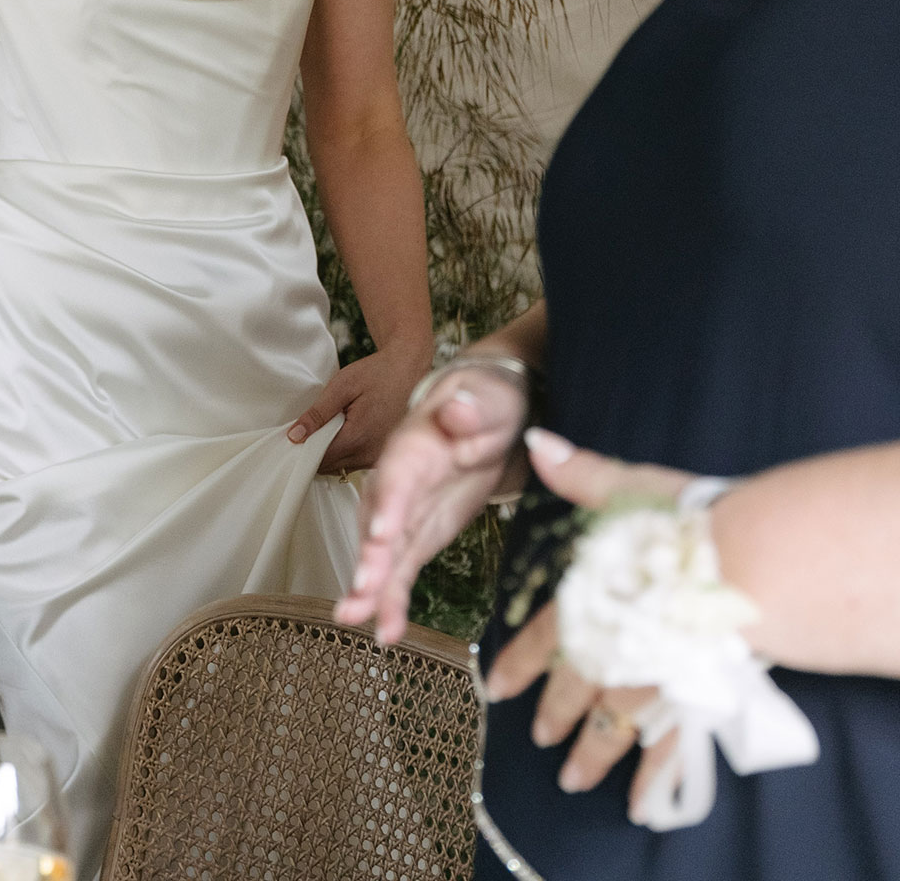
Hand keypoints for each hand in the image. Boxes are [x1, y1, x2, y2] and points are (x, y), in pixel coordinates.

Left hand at [287, 346, 428, 476]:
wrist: (409, 369)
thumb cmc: (378, 373)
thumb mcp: (343, 386)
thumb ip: (318, 413)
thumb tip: (295, 436)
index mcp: (358, 438)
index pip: (319, 459)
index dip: (302, 450)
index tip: (294, 439)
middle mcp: (370, 455)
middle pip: (330, 466)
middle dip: (315, 452)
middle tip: (309, 430)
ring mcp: (378, 458)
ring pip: (342, 467)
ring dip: (331, 453)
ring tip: (330, 428)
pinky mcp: (382, 456)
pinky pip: (356, 462)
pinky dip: (346, 452)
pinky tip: (345, 432)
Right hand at [334, 363, 528, 642]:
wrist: (490, 416)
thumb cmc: (488, 402)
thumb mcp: (489, 398)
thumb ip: (473, 408)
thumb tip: (458, 411)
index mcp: (416, 442)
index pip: (398, 471)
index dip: (389, 502)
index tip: (379, 532)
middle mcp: (401, 480)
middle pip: (379, 517)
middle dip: (369, 554)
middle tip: (362, 587)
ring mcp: (407, 512)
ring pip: (382, 551)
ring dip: (370, 585)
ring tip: (355, 617)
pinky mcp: (418, 537)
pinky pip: (402, 571)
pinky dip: (392, 601)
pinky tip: (386, 632)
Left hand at [484, 429, 695, 820]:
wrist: (749, 568)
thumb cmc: (688, 523)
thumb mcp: (629, 489)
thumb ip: (582, 476)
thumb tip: (536, 441)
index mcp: (592, 597)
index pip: (545, 634)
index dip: (518, 662)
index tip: (497, 690)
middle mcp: (614, 645)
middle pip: (577, 687)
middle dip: (557, 713)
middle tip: (541, 739)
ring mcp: (653, 678)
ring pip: (613, 725)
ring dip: (592, 754)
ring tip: (574, 779)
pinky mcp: (693, 700)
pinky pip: (667, 749)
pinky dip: (651, 778)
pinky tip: (641, 804)